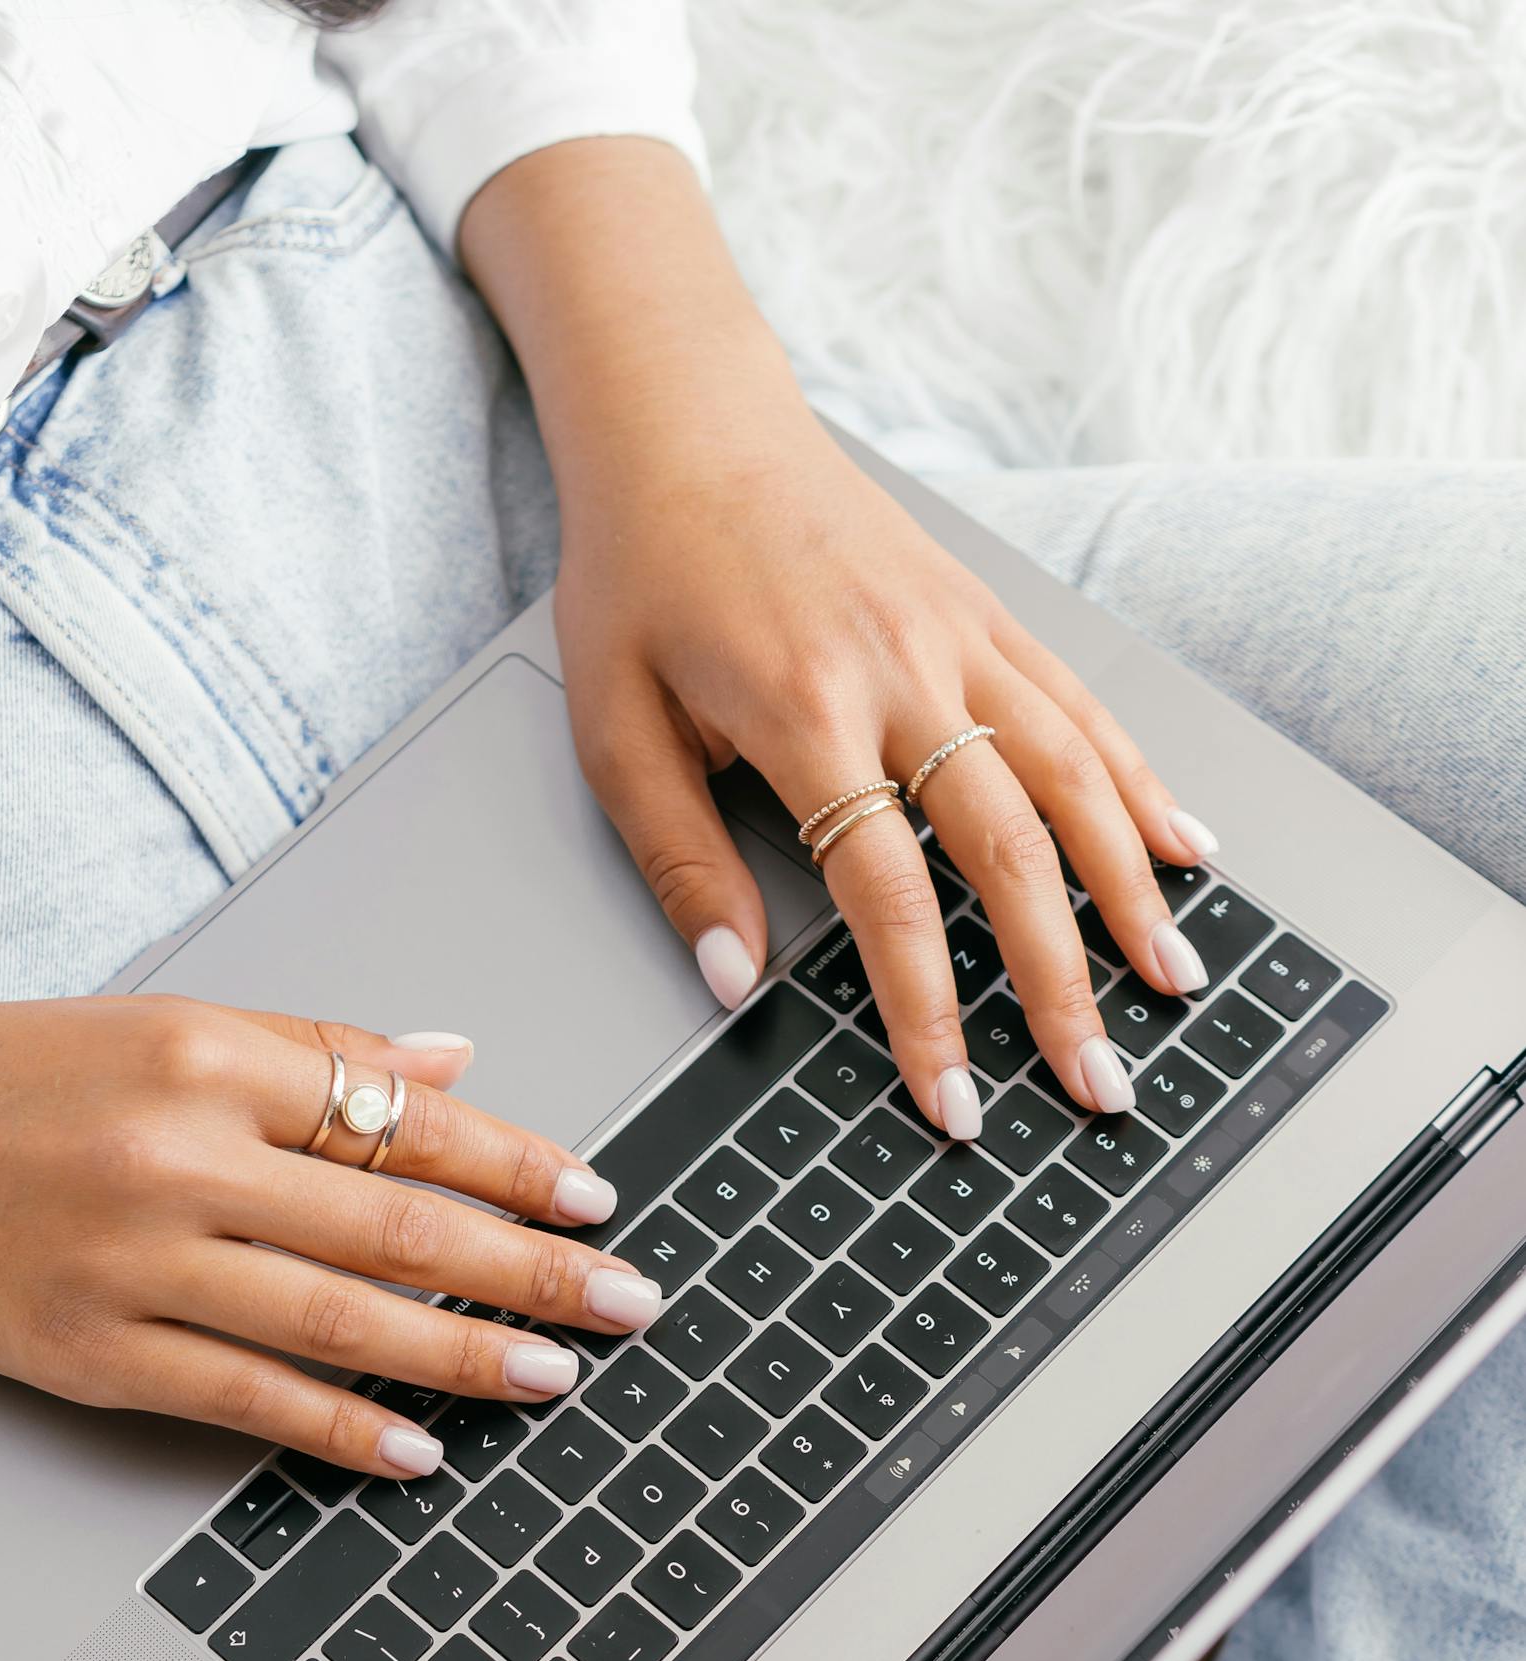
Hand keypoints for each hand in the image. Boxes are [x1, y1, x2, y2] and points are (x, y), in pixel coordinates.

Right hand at [0, 998, 660, 1475]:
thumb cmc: (4, 1076)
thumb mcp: (161, 1022)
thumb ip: (315, 1046)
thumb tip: (454, 1064)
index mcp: (209, 1058)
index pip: (404, 1118)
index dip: (518, 1163)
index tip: (596, 1196)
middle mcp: (181, 1156)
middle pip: (399, 1223)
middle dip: (534, 1268)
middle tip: (628, 1302)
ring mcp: (136, 1264)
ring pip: (341, 1321)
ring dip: (465, 1354)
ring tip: (557, 1376)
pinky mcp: (91, 1354)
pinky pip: (247, 1400)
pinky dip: (344, 1429)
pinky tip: (423, 1448)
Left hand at [463, 141, 1217, 1130]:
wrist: (683, 420)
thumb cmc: (639, 577)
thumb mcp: (614, 727)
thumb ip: (680, 861)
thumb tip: (736, 984)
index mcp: (805, 710)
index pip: (888, 895)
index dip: (929, 1012)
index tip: (955, 1103)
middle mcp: (904, 671)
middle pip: (1010, 852)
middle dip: (1061, 982)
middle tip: (1096, 1082)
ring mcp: (961, 634)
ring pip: (1076, 778)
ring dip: (1131, 894)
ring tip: (1171, 985)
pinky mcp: (988, 609)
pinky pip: (1084, 706)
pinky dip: (1141, 784)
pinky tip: (1184, 850)